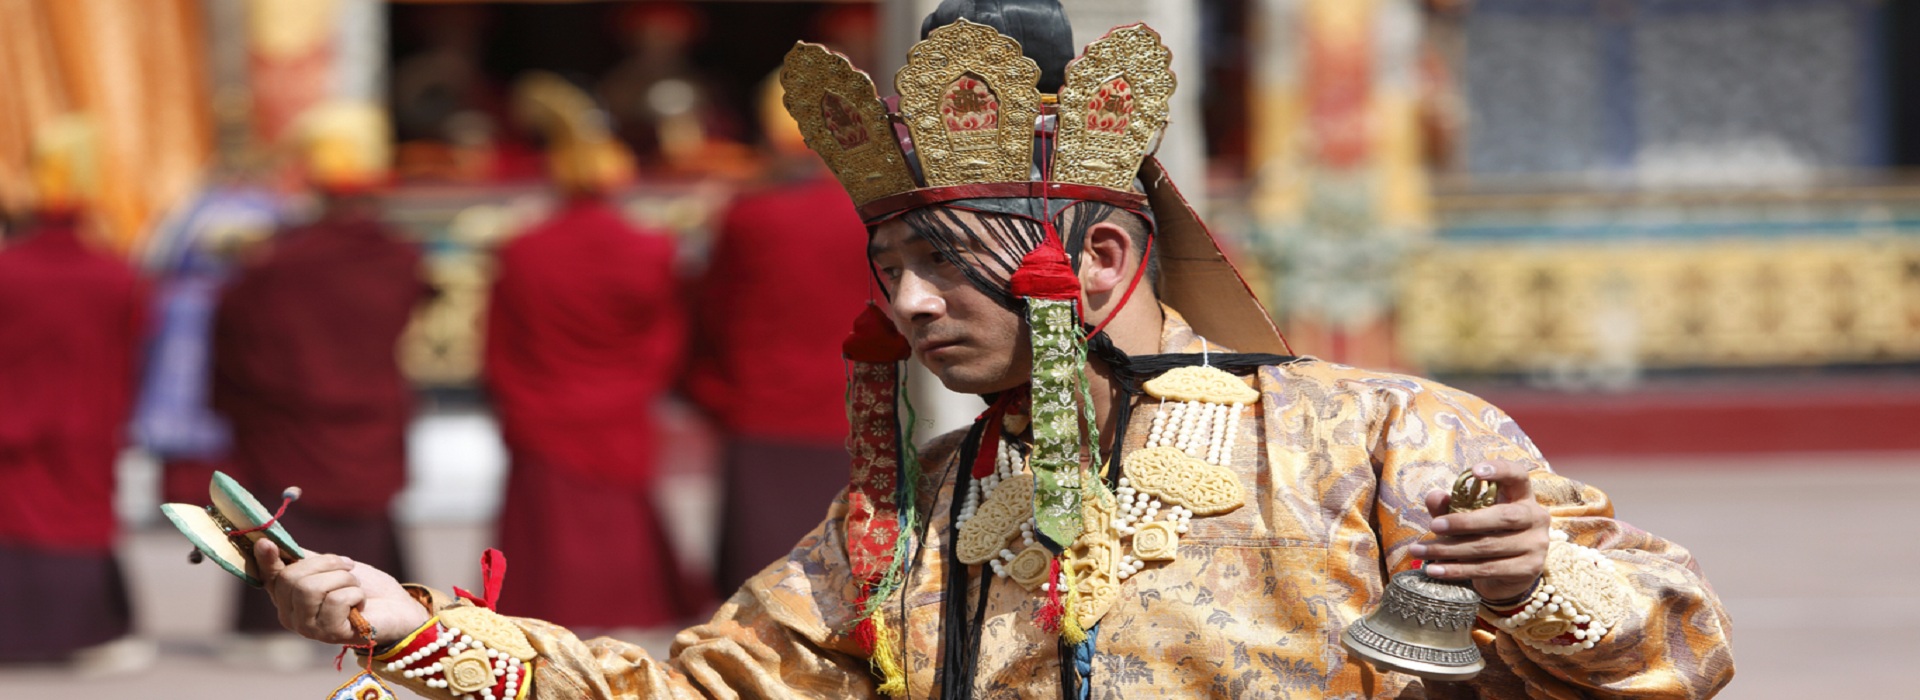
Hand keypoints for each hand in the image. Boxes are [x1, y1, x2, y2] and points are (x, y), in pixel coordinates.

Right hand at [253, 539, 431, 645]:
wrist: (396, 606)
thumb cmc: (363, 585)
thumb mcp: (332, 566)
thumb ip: (304, 558)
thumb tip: (271, 542)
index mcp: (288, 597)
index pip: (269, 578)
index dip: (266, 560)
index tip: (266, 543)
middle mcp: (291, 616)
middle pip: (291, 579)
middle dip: (327, 564)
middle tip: (348, 568)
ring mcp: (308, 628)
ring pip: (310, 589)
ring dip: (343, 579)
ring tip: (355, 586)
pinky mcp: (330, 635)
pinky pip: (335, 601)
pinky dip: (355, 594)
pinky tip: (360, 604)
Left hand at [1409, 461, 1549, 601]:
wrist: (1507, 575)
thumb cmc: (1485, 534)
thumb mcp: (1467, 516)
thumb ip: (1450, 505)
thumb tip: (1434, 496)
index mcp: (1522, 496)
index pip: (1518, 475)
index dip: (1500, 470)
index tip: (1474, 471)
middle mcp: (1536, 517)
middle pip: (1503, 516)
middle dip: (1464, 522)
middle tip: (1434, 526)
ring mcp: (1536, 544)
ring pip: (1489, 546)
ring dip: (1450, 550)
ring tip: (1420, 551)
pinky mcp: (1528, 569)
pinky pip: (1488, 568)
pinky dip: (1457, 570)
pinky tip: (1434, 570)